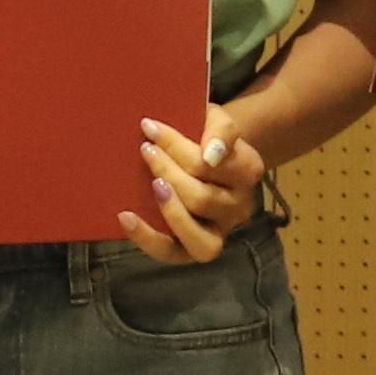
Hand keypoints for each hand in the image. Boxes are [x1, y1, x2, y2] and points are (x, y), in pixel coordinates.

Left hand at [121, 114, 263, 263]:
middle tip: (146, 150)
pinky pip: (172, 254)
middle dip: (169, 172)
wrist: (208, 157)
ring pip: (198, 236)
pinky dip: (147, 239)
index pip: (211, 163)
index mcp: (249, 171)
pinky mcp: (193, 251)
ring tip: (152, 185)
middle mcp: (240, 208)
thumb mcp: (216, 120)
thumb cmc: (205, 136)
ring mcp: (219, 233)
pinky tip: (126, 218)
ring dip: (170, 209)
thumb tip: (211, 154)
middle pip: (203, 197)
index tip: (149, 129)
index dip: (177, 146)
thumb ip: (221, 129)